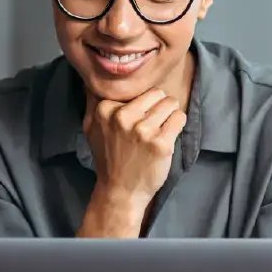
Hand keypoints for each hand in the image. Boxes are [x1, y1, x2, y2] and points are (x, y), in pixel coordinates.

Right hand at [81, 89, 186, 231]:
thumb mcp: (91, 128)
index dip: (142, 105)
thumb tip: (93, 80)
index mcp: (106, 110)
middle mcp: (123, 117)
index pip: (138, 90)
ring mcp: (143, 130)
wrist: (120, 191)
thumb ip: (93, 102)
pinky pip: (180, 118)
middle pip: (157, 93)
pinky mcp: (160, 143)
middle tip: (152, 126)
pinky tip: (167, 138)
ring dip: (169, 117)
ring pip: (171, 103)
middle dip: (158, 107)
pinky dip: (178, 126)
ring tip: (159, 132)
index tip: (136, 121)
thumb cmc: (109, 159)